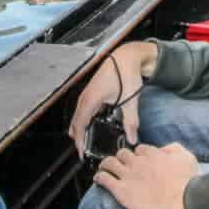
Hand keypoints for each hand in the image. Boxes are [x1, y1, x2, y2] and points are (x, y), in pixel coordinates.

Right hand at [68, 41, 156, 157]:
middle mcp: (86, 96)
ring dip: (78, 128)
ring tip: (81, 142)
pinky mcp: (91, 91)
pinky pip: (82, 108)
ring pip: (78, 114)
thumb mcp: (131, 99)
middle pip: (76, 121)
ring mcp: (87, 93)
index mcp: (92, 99)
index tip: (81, 153)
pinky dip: (82, 119)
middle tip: (81, 152)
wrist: (126, 56)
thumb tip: (132, 138)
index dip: (79, 140)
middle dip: (77, 137)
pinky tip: (87, 124)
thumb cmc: (126, 73)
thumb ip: (131, 121)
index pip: (80, 124)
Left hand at [93, 143, 196, 208]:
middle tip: (122, 165)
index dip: (139, 155)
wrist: (184, 203)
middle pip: (122, 153)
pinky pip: (104, 179)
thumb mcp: (187, 157)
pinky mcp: (121, 190)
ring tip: (105, 169)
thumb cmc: (189, 183)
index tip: (139, 161)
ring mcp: (128, 175)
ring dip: (106, 165)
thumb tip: (163, 149)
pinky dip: (99, 177)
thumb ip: (174, 149)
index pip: (140, 149)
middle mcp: (138, 162)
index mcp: (153, 154)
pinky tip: (98, 180)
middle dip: (121, 158)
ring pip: (109, 162)